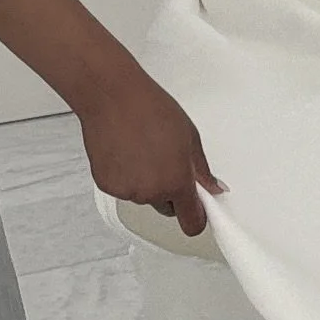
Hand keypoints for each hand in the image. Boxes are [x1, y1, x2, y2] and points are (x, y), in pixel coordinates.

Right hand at [78, 68, 223, 235]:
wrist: (112, 97)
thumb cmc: (150, 109)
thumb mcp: (190, 137)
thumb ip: (202, 170)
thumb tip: (213, 189)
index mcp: (177, 182)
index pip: (192, 222)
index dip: (197, 218)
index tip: (198, 211)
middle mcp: (151, 193)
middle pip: (168, 208)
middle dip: (170, 192)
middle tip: (165, 161)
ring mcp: (127, 191)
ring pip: (144, 196)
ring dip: (146, 181)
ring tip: (142, 149)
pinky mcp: (106, 185)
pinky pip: (123, 188)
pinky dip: (125, 176)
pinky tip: (125, 152)